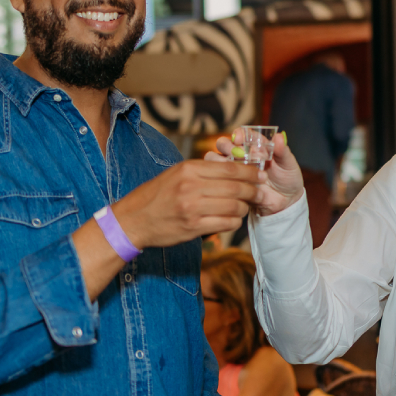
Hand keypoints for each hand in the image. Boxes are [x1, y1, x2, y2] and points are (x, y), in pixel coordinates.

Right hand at [111, 160, 259, 248]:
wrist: (134, 220)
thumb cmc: (157, 195)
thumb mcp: (177, 174)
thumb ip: (202, 171)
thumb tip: (232, 168)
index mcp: (189, 169)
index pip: (229, 168)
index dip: (249, 172)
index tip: (260, 174)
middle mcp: (191, 187)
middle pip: (235, 187)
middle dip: (253, 190)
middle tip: (260, 192)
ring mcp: (192, 208)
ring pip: (234, 206)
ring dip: (244, 207)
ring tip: (244, 207)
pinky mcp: (193, 227)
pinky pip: (226, 223)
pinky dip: (234, 221)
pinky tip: (232, 219)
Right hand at [204, 131, 303, 215]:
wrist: (285, 202)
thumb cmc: (287, 179)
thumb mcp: (288, 164)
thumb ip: (283, 151)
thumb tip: (278, 137)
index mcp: (254, 145)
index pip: (241, 134)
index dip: (238, 134)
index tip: (240, 139)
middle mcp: (241, 155)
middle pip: (223, 144)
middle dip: (227, 146)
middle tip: (237, 155)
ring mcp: (233, 170)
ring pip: (215, 160)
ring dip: (221, 162)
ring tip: (234, 169)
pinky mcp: (229, 184)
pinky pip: (218, 179)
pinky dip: (222, 179)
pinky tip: (235, 184)